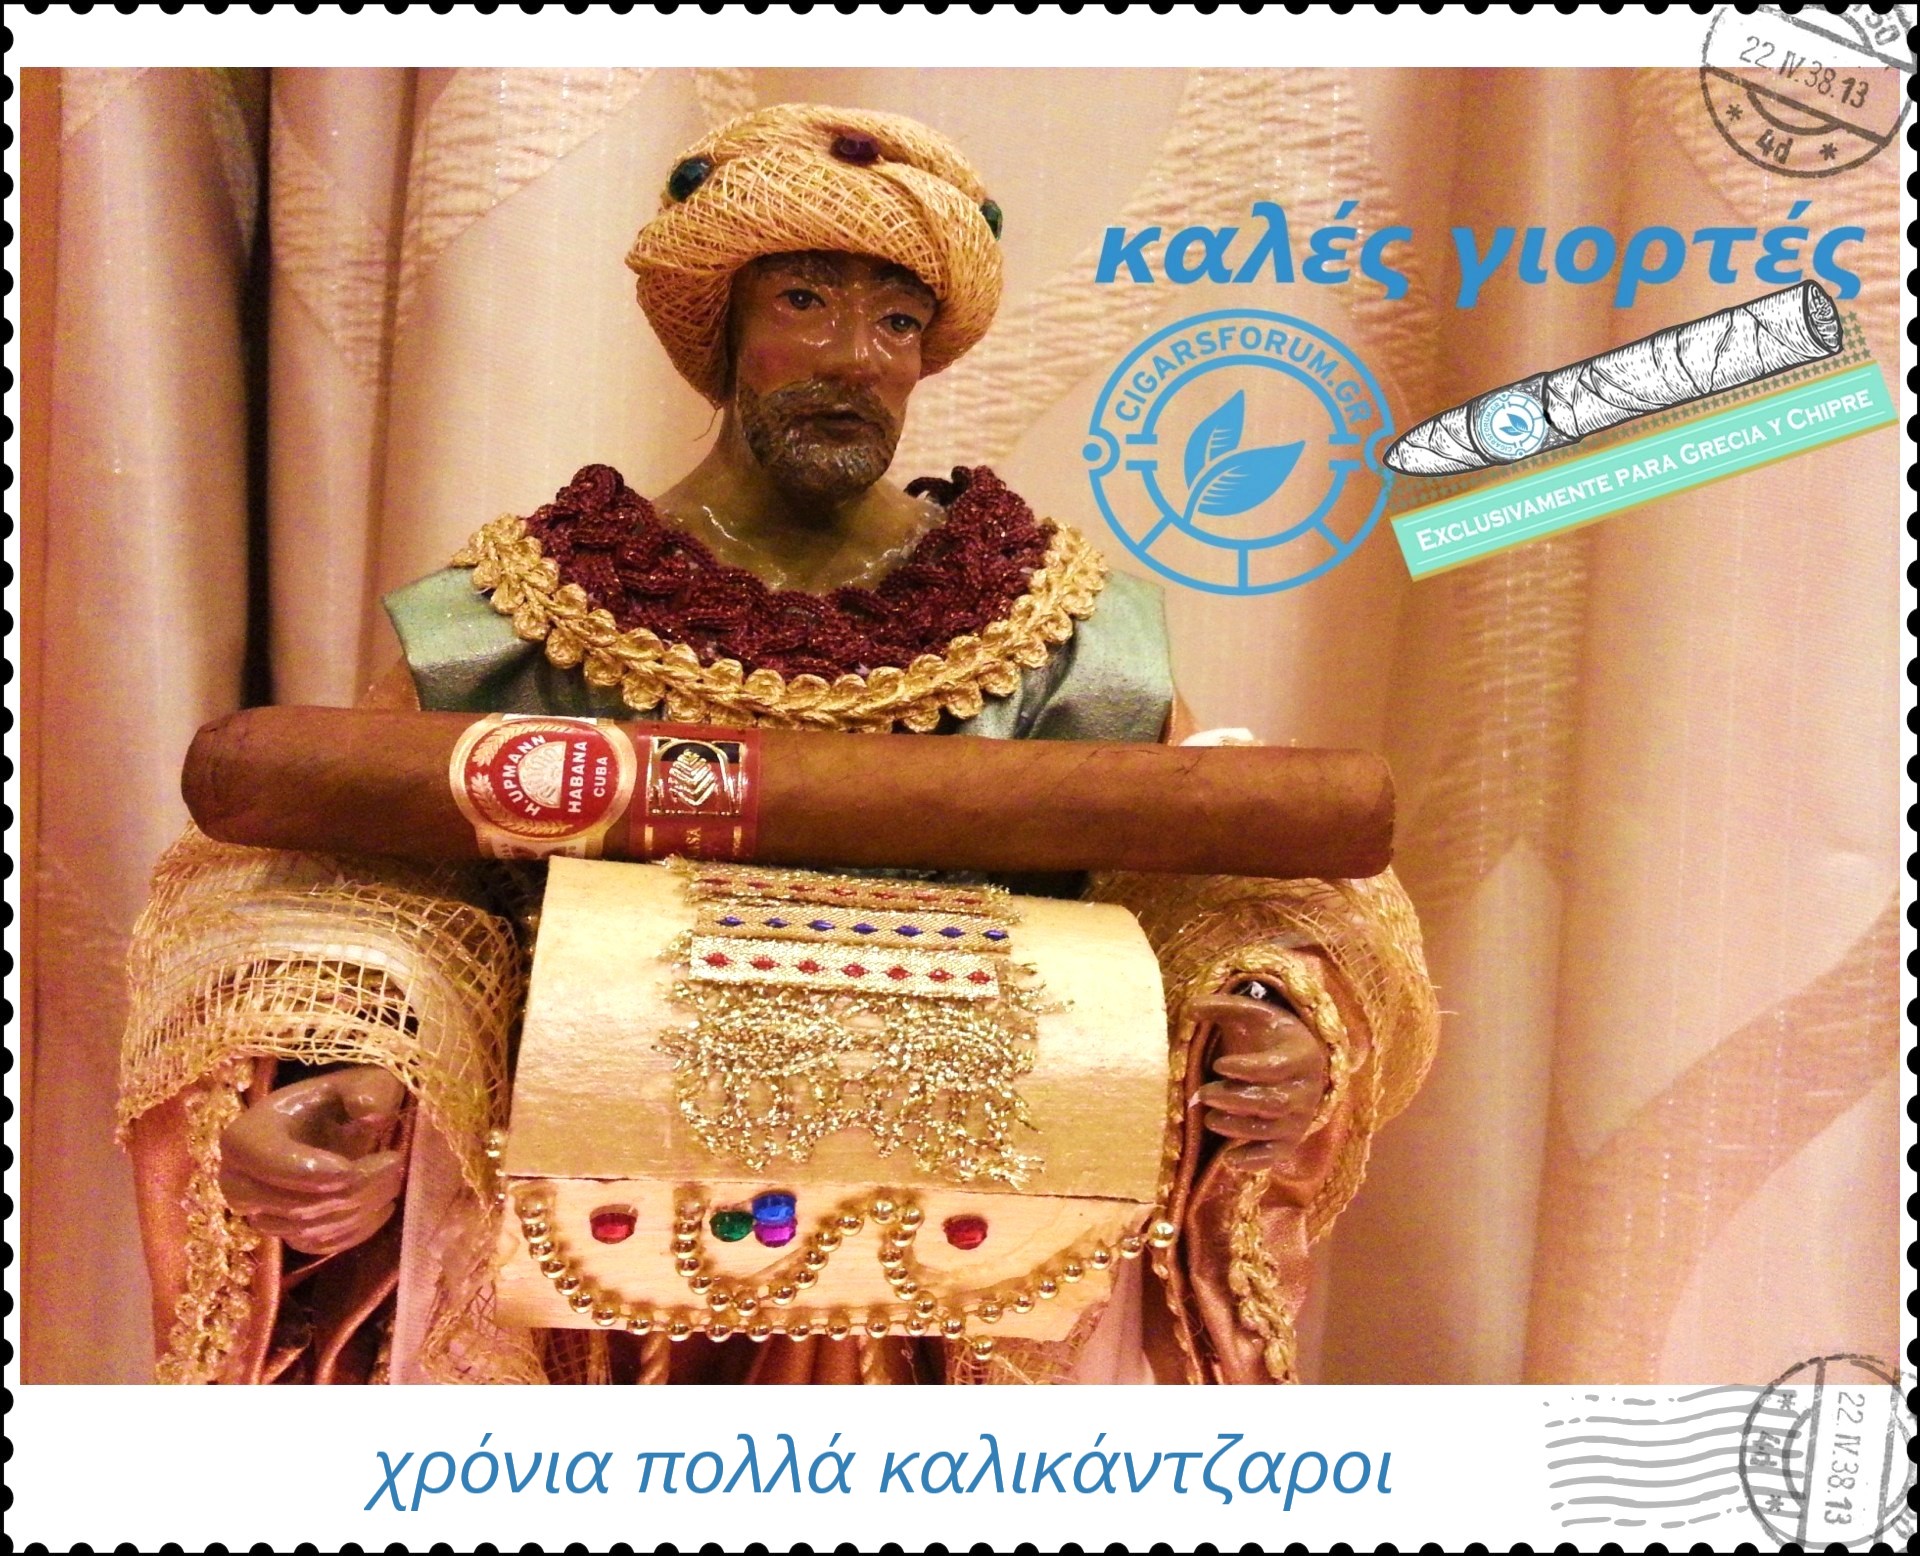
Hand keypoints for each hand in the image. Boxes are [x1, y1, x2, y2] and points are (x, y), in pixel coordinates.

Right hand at [218, 1066, 408, 1256]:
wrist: (331, 1126)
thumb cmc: (341, 1101)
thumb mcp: (361, 1082)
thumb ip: (369, 1088)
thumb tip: (368, 1109)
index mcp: (244, 1137)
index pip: (272, 1165)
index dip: (321, 1170)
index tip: (370, 1158)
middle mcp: (237, 1182)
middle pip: (296, 1205)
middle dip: (355, 1189)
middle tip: (393, 1164)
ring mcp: (258, 1215)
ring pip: (309, 1230)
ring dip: (361, 1208)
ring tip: (392, 1179)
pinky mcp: (283, 1236)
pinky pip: (319, 1247)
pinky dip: (357, 1230)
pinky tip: (382, 1204)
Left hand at [1190, 979, 1329, 1158]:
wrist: (1300, 1062)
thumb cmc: (1270, 1037)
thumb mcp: (1253, 1015)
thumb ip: (1224, 1006)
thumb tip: (1189, 1007)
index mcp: (1301, 1056)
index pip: (1277, 1068)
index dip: (1247, 1068)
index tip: (1219, 1064)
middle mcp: (1306, 1091)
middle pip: (1272, 1102)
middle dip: (1235, 1100)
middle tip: (1203, 1094)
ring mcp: (1300, 1118)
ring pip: (1271, 1130)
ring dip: (1237, 1128)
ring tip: (1208, 1119)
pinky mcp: (1291, 1140)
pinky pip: (1276, 1155)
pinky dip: (1254, 1161)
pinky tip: (1229, 1158)